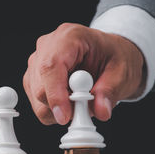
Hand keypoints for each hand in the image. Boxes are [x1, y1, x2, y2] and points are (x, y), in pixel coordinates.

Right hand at [23, 23, 144, 124]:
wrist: (108, 57)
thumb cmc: (113, 58)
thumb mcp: (122, 72)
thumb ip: (110, 91)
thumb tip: (101, 111)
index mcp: (68, 37)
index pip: (51, 66)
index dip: (55, 94)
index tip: (65, 116)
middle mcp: (46, 47)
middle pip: (40, 86)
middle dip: (62, 105)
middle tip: (86, 108)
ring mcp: (36, 64)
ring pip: (37, 99)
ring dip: (60, 109)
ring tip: (81, 99)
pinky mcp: (32, 80)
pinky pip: (38, 105)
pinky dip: (55, 111)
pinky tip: (70, 100)